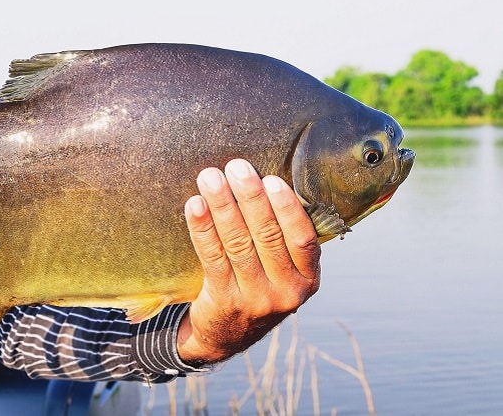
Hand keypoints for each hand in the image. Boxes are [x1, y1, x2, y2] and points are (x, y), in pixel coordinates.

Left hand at [177, 159, 320, 364]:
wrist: (226, 335)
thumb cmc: (256, 285)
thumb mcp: (282, 271)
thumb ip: (282, 238)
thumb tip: (262, 180)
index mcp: (308, 279)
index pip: (302, 238)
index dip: (287, 207)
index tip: (270, 179)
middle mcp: (287, 292)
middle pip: (268, 236)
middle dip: (250, 197)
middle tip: (235, 166)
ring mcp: (256, 300)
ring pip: (238, 243)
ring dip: (223, 206)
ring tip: (210, 178)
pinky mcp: (224, 301)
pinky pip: (212, 257)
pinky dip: (202, 228)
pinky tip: (194, 205)